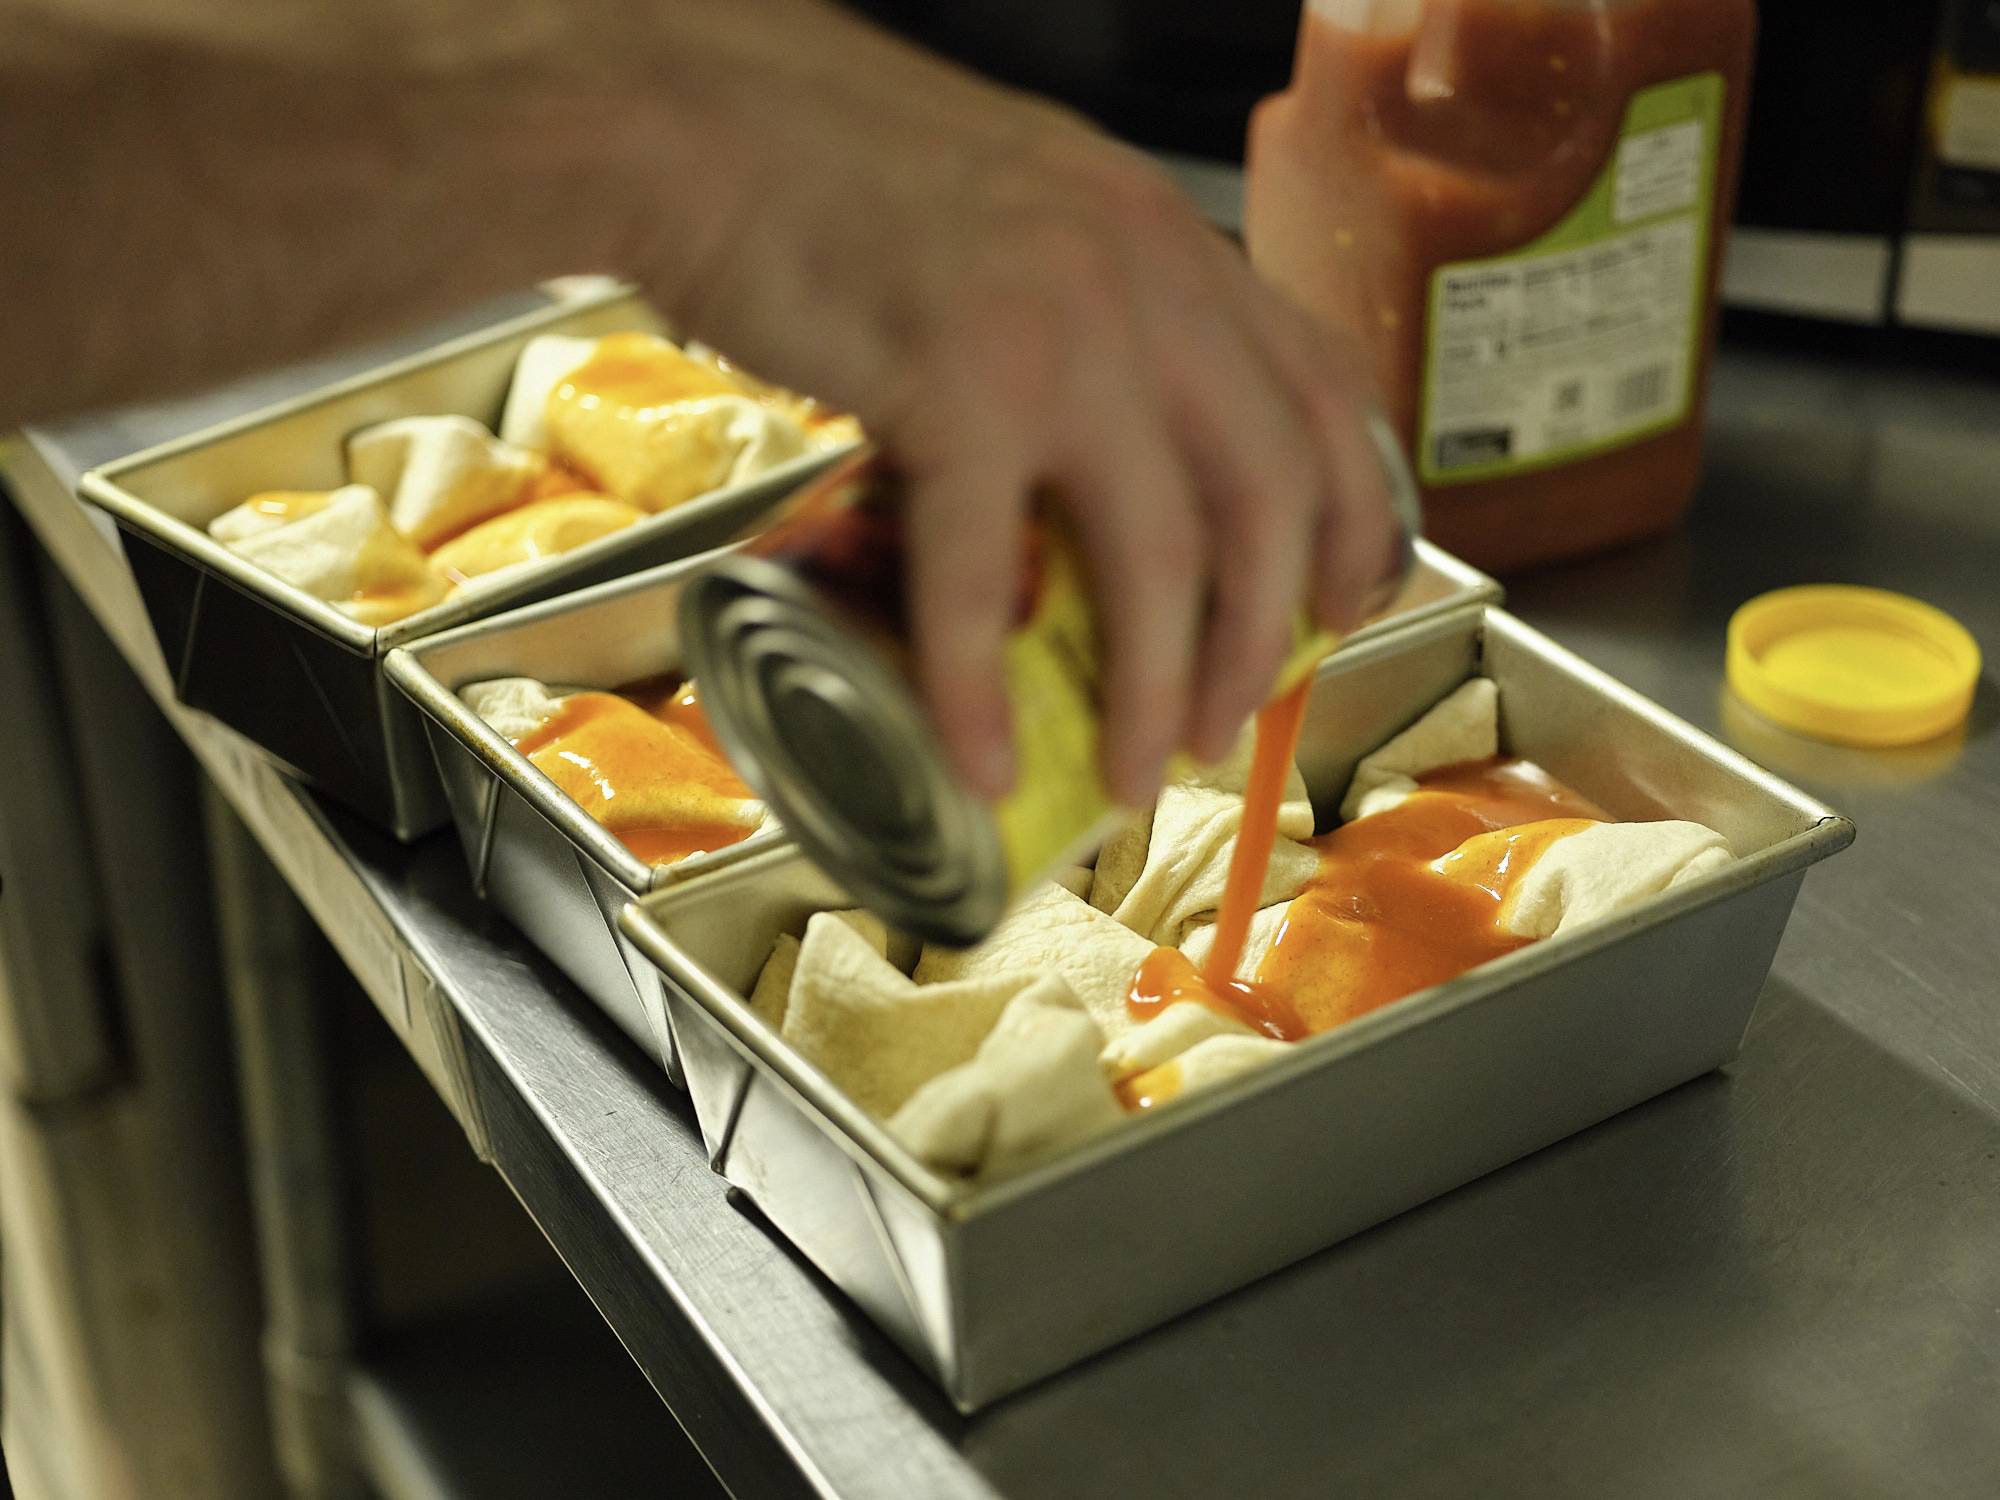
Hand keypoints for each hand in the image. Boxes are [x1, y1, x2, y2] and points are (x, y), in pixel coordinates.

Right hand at [651, 8, 1412, 804]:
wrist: (695, 113)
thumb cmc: (832, 167)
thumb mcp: (1025, 209)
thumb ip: (1093, 301)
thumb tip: (1107, 435)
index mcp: (1168, 239)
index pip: (1324, 392)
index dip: (1356, 518)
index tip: (1343, 605)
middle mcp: (1144, 279)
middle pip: (1267, 493)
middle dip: (1262, 636)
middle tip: (1220, 723)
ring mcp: (1056, 330)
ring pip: (1157, 552)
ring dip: (1152, 687)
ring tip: (1130, 773)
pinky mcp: (951, 383)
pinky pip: (979, 575)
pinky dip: (978, 686)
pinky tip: (977, 754)